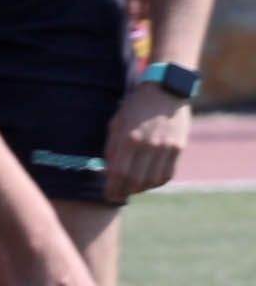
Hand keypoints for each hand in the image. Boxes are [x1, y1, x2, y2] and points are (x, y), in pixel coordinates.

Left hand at [101, 87, 188, 202]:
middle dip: (124, 192)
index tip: (108, 195)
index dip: (112, 188)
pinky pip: (168, 173)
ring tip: (131, 189)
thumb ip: (112, 147)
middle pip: (135, 181)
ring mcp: (166, 147)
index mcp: (129, 138)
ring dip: (140, 189)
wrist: (166, 90)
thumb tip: (108, 171)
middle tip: (117, 196)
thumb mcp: (117, 122)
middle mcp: (149, 145)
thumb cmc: (136, 106)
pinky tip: (148, 181)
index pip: (119, 173)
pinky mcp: (179, 147)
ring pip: (153, 180)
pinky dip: (156, 182)